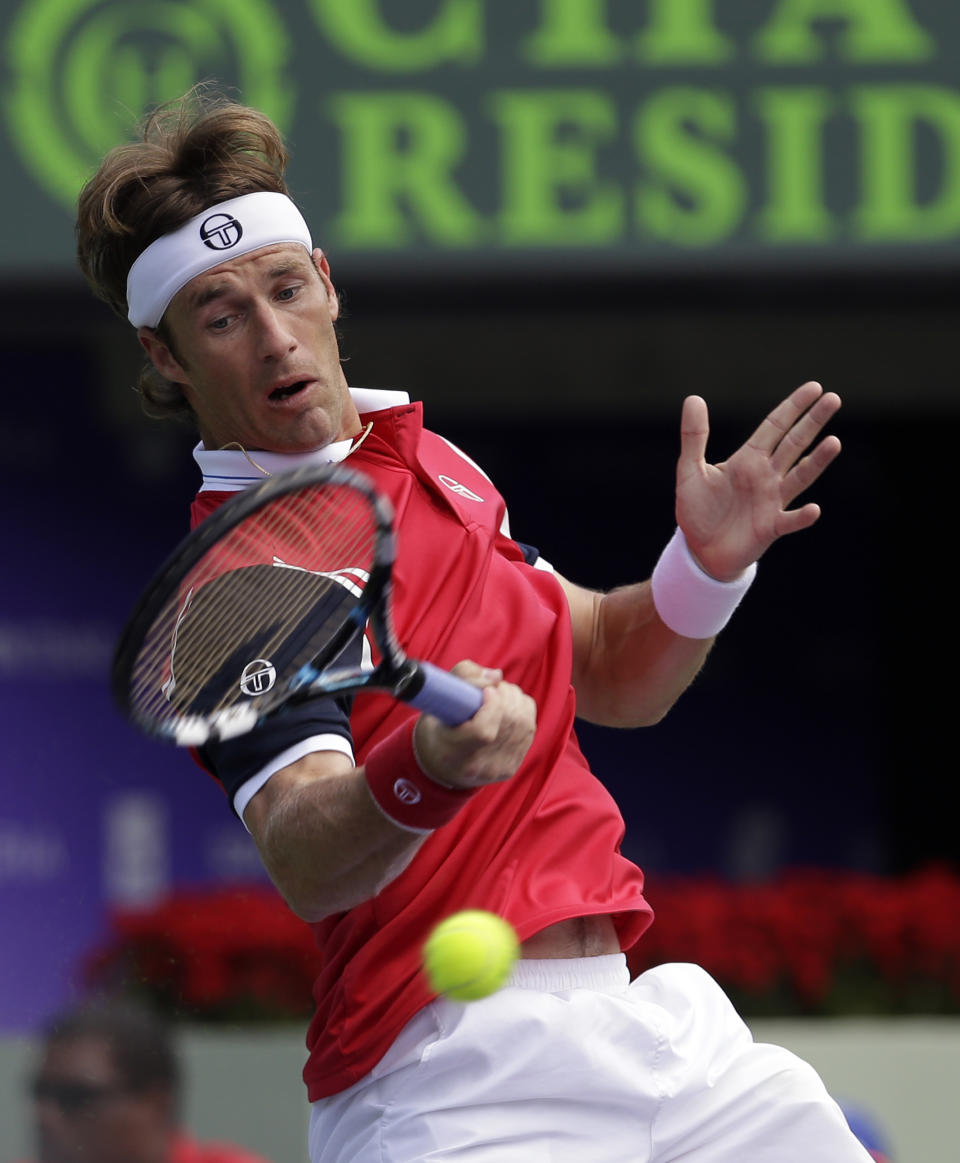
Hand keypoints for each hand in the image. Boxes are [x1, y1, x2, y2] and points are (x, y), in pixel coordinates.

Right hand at [413, 660, 536, 789]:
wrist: (441, 764)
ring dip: (515, 699)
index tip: (486, 691)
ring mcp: (499, 769)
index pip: (484, 732)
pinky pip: (530, 728)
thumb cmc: (438, 726)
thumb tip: (497, 676)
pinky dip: (523, 709)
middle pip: (510, 722)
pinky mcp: (512, 766)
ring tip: (499, 694)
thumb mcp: (436, 699)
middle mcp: (479, 766)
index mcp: (453, 753)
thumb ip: (463, 676)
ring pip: (524, 723)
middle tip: (491, 687)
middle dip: (505, 694)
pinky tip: (508, 706)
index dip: (492, 706)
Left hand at [675, 382, 840, 580]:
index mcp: (748, 459)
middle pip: (794, 443)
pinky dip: (802, 516)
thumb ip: (693, 437)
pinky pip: (790, 520)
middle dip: (812, 422)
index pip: (775, 426)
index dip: (793, 407)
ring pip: (800, 476)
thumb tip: (693, 398)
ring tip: (835, 442)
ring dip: (817, 461)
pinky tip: (813, 509)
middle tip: (834, 399)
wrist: (700, 550)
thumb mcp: (690, 470)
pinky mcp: (770, 527)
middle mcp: (766, 476)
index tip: (814, 387)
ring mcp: (772, 501)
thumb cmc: (698, 510)